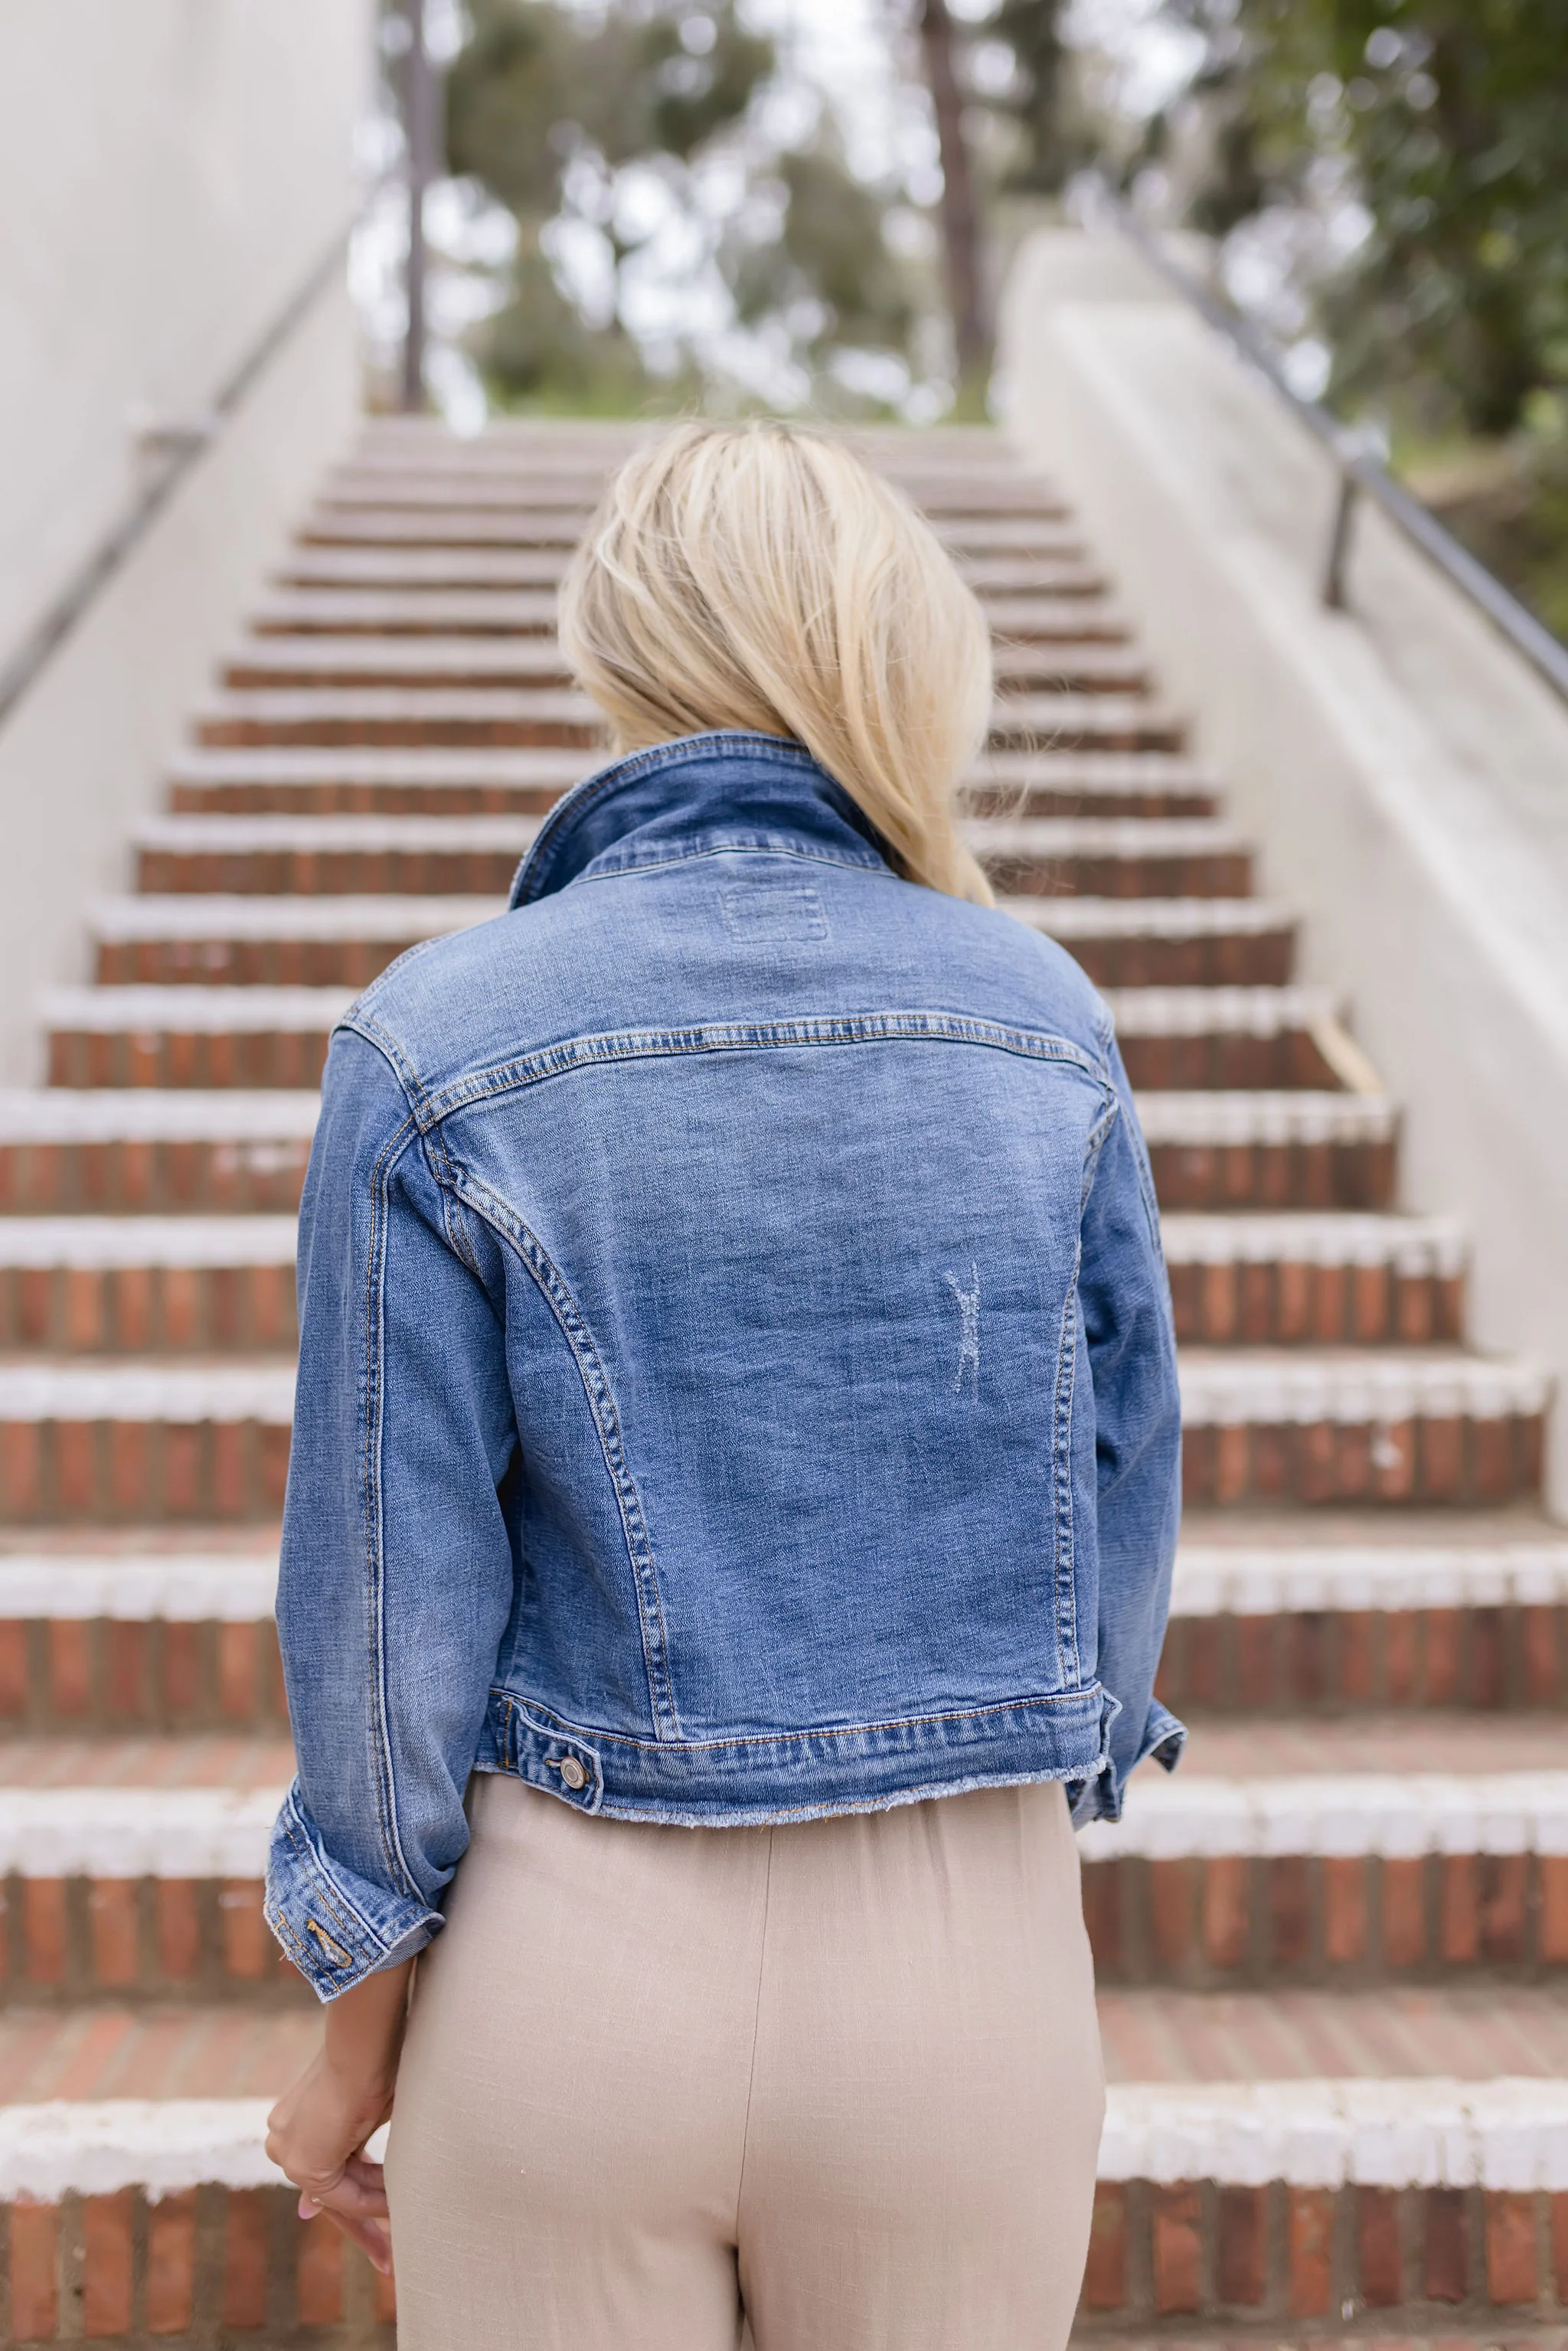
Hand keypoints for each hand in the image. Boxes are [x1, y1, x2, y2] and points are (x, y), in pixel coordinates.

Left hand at [266, 1958, 413, 2275]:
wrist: (365, 2044)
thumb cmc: (377, 2062)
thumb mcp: (367, 2113)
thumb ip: (356, 2153)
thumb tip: (332, 2196)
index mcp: (296, 2123)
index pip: (327, 2175)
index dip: (357, 2204)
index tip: (379, 2223)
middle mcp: (283, 2140)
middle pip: (332, 2192)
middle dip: (363, 2224)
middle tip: (387, 2261)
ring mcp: (288, 2152)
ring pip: (339, 2195)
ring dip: (375, 2208)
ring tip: (406, 2224)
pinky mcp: (302, 2163)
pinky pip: (341, 2194)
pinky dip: (371, 2201)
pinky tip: (398, 2207)